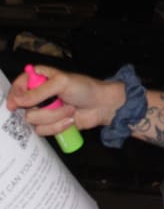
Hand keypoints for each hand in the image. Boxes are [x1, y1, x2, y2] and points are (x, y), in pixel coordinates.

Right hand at [5, 64, 124, 136]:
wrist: (102, 106)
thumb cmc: (85, 88)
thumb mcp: (62, 83)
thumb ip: (39, 91)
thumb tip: (19, 100)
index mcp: (41, 78)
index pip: (18, 85)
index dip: (16, 94)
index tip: (17, 103)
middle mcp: (39, 95)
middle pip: (22, 106)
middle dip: (43, 107)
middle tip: (57, 101)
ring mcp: (44, 110)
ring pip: (33, 120)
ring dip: (54, 116)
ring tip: (69, 108)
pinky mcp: (50, 124)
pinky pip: (43, 130)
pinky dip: (58, 126)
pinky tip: (70, 119)